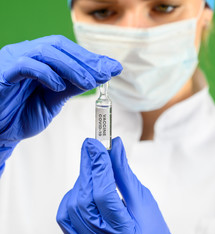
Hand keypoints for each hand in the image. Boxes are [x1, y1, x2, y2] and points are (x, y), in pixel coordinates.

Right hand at [0, 35, 121, 173]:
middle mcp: (25, 54)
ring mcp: (12, 60)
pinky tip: (59, 87)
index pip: (67, 49)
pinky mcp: (2, 72)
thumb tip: (100, 76)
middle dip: (85, 60)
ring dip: (72, 67)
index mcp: (38, 58)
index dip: (90, 57)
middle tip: (106, 74)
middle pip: (58, 45)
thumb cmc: (22, 114)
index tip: (112, 68)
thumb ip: (73, 86)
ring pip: (45, 52)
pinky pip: (25, 65)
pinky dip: (46, 74)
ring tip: (89, 84)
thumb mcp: (54, 99)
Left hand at [57, 137, 173, 233]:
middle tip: (92, 147)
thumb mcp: (143, 199)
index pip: (104, 193)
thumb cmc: (151, 229)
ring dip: (82, 182)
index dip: (99, 166)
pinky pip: (65, 217)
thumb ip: (125, 173)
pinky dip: (72, 197)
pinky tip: (83, 188)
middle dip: (88, 168)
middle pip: (85, 198)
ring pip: (72, 206)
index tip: (97, 145)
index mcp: (123, 231)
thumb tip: (115, 148)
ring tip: (94, 169)